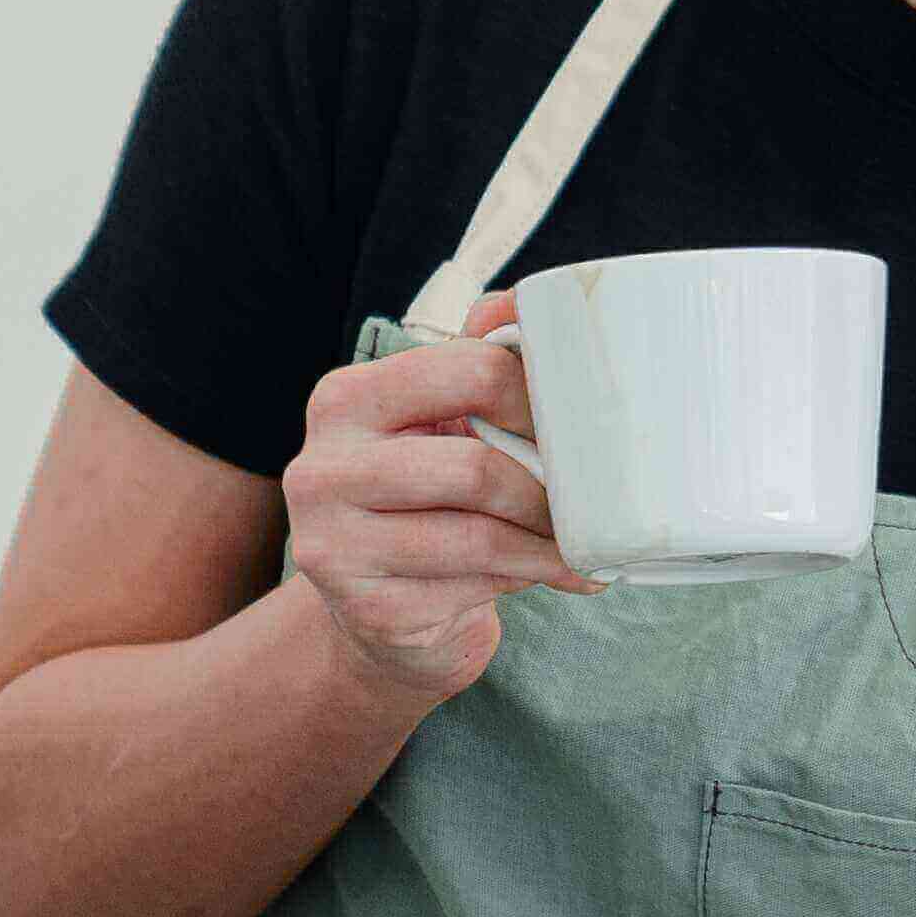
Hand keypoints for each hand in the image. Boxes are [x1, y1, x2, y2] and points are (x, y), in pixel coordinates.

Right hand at [274, 298, 599, 708]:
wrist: (377, 605)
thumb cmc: (422, 499)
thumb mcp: (436, 423)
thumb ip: (473, 362)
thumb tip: (516, 306)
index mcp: (344, 399)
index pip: (470, 373)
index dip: (541, 401)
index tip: (579, 426)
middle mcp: (322, 469)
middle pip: (475, 468)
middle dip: (549, 489)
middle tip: (593, 501)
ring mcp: (334, 546)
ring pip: (480, 537)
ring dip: (549, 544)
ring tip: (586, 544)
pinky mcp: (367, 610)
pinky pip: (475, 589)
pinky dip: (533, 580)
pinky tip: (561, 575)